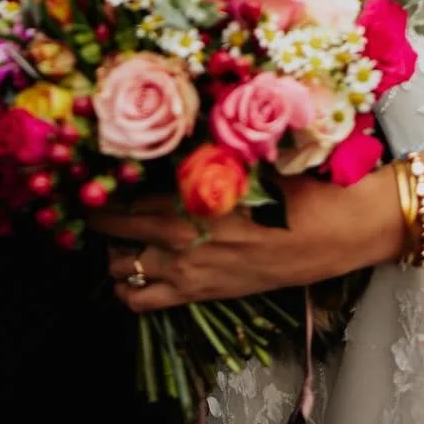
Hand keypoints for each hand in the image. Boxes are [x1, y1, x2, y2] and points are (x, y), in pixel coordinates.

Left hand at [90, 169, 403, 309]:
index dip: (99, 181)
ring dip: (113, 252)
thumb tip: (164, 121)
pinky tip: (136, 269)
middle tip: (96, 199)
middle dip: (99, 215)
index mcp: (186, 192)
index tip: (88, 168)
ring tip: (118, 234)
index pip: (120, 190)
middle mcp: (177, 235)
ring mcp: (186, 270)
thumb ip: (200, 142)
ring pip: (119, 271)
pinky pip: (143, 302)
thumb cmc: (292, 182)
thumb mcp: (243, 150)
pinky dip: (130, 289)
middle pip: (111, 229)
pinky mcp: (201, 294)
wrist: (334, 230)